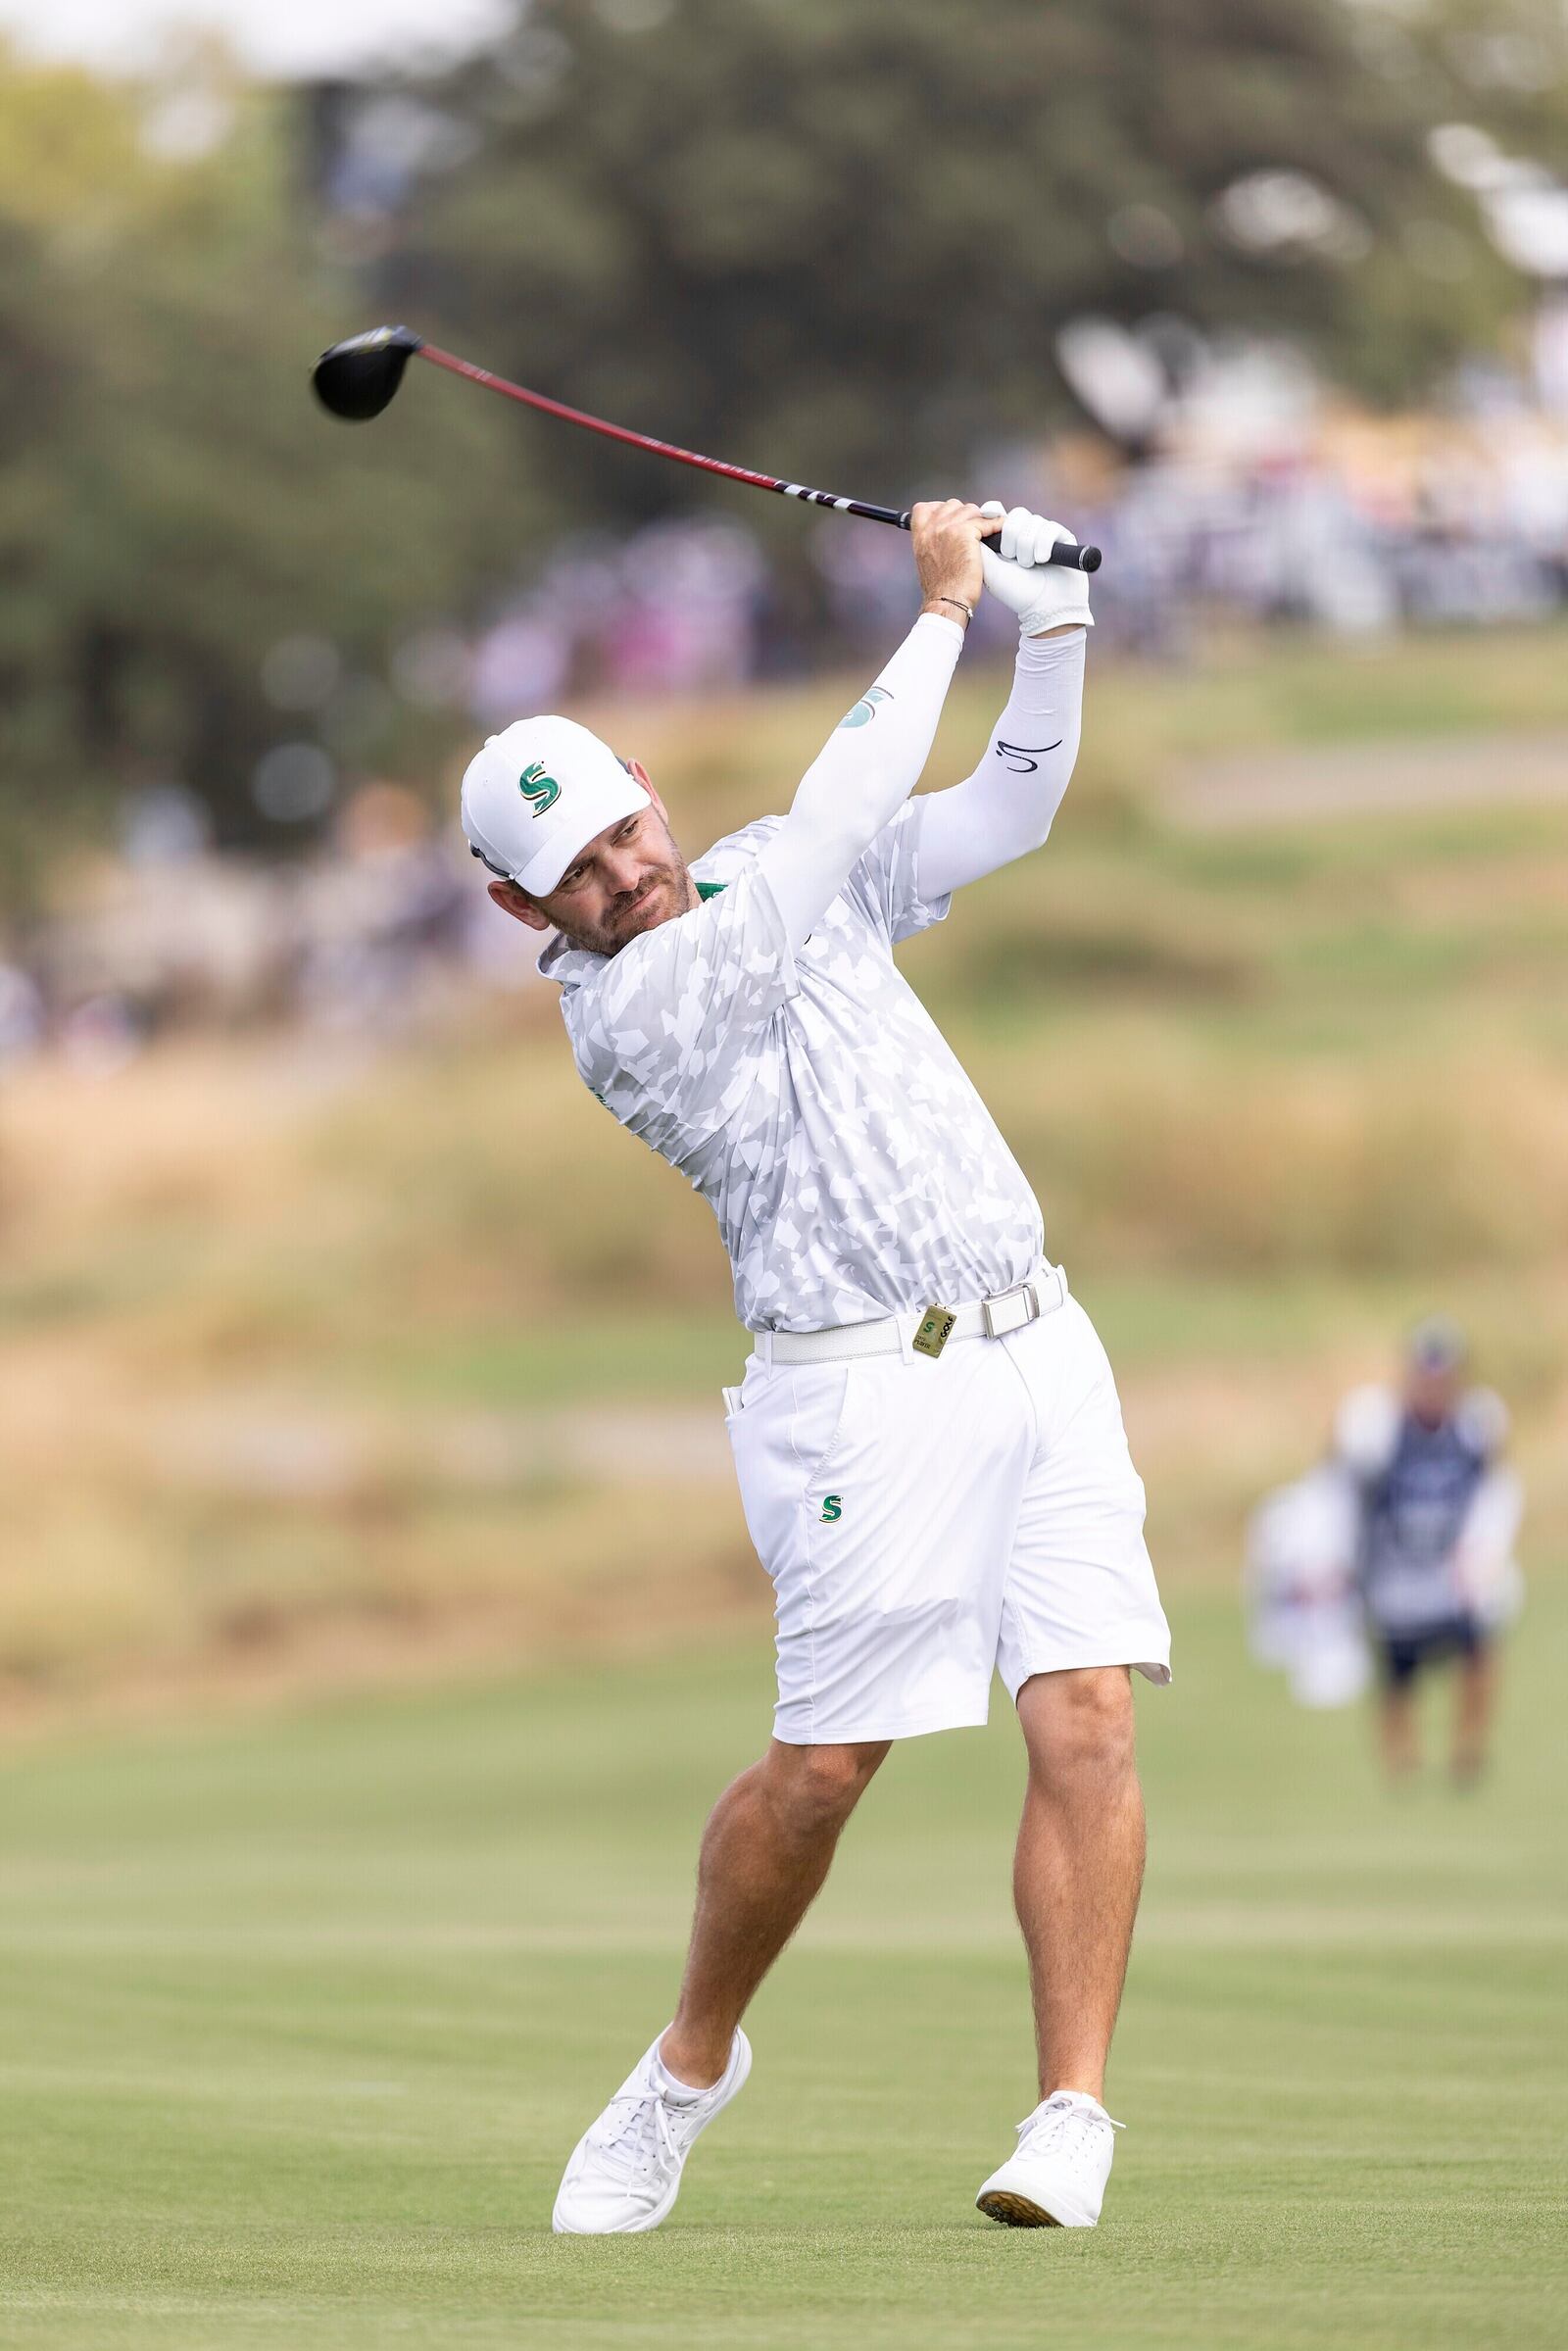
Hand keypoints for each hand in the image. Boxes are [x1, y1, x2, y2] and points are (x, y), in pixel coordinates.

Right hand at [909, 498, 997, 623]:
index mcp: (919, 534)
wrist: (946, 602)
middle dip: (965, 516)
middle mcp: (931, 528)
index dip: (943, 510)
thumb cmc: (942, 588)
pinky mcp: (965, 533)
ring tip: (984, 536)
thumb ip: (933, 542)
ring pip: (970, 510)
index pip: (925, 507)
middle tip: (974, 532)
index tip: (954, 520)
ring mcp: (947, 528)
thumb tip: (949, 532)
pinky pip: (986, 521)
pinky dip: (996, 525)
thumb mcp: (927, 560)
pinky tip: (999, 531)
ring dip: (980, 521)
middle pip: (953, 505)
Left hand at [978, 502, 1092, 636]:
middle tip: (1010, 557)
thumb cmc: (1016, 592)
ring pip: (1034, 522)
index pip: (1000, 512)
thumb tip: (969, 521)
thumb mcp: (989, 568)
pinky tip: (1042, 560)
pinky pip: (1050, 528)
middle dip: (1011, 535)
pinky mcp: (1063, 537)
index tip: (986, 514)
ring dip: (1027, 545)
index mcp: (1007, 539)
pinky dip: (1043, 544)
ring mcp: (1046, 534)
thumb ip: (977, 544)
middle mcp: (1027, 533)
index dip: (993, 511)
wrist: (1044, 608)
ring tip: (1028, 565)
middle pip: (1018, 515)